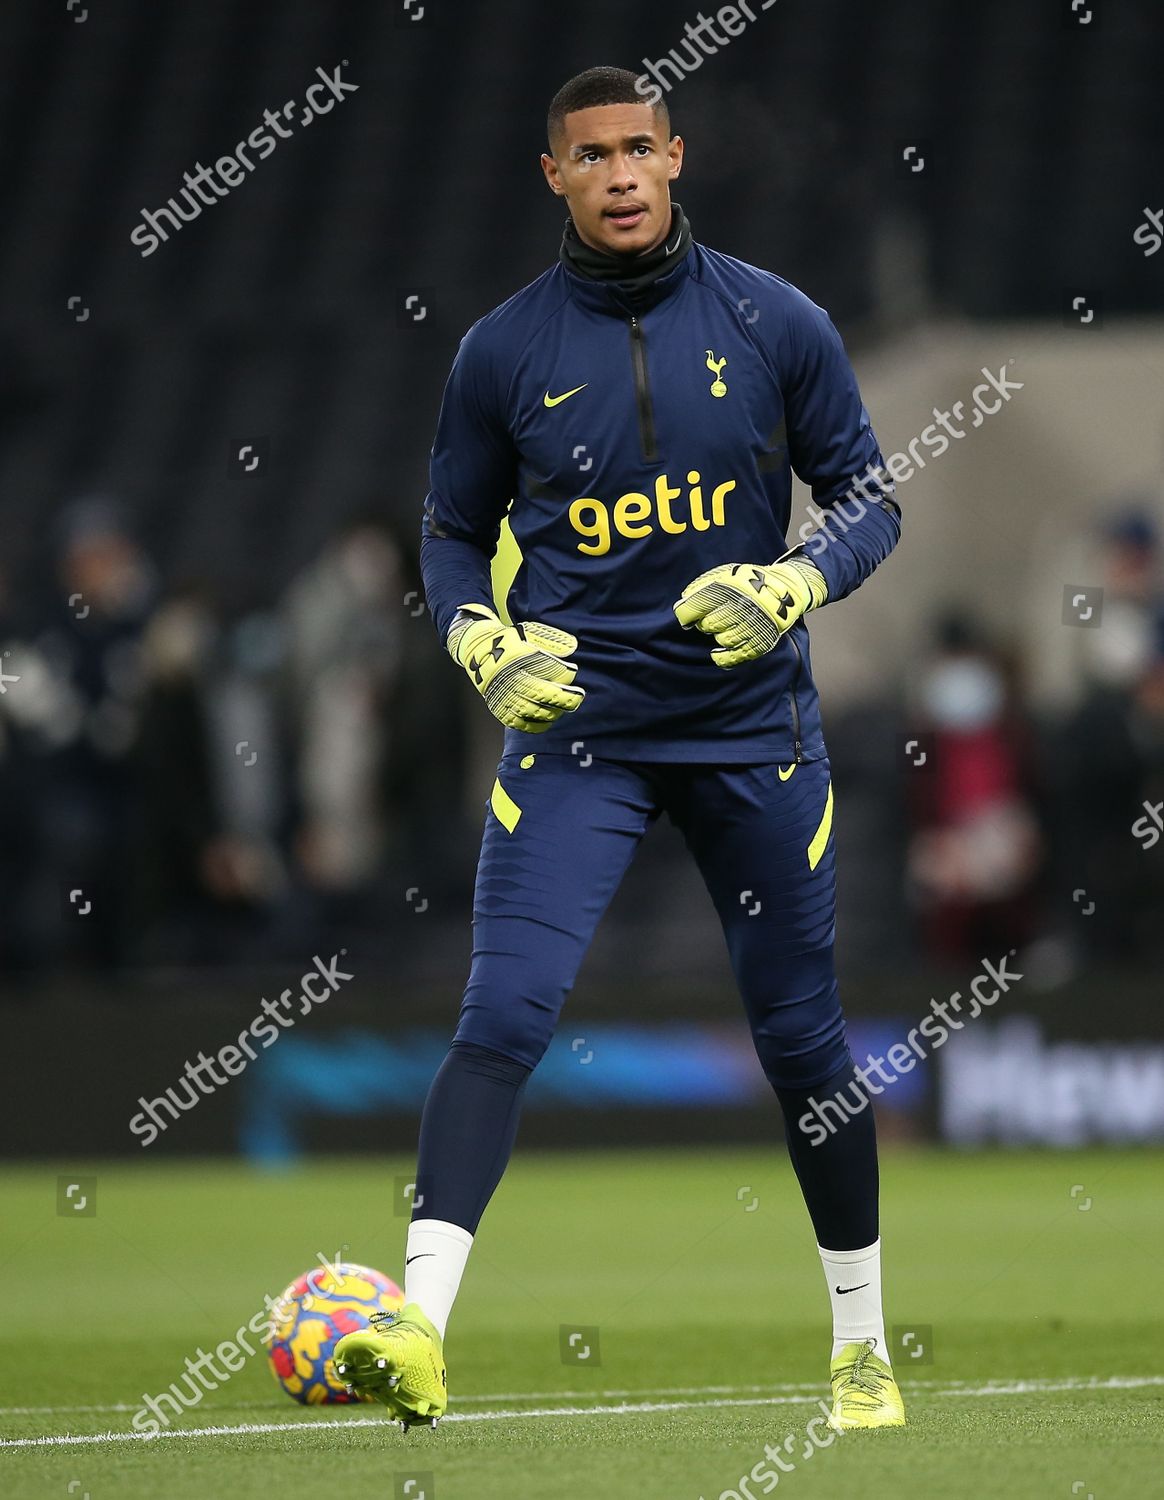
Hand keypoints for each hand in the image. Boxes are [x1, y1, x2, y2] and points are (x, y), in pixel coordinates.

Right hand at [447, 603, 584, 730]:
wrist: (478, 651)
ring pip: (534, 711)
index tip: (573, 672)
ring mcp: (505, 696)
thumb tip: (572, 648)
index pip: (548, 669)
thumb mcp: (529, 633)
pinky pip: (520, 723)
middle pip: (544, 693)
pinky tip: (547, 721)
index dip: (564, 673)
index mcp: (520, 658)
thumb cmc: (509, 642)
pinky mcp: (500, 708)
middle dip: (564, 698)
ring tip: (563, 708)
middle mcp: (512, 678)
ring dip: (553, 712)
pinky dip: (536, 725)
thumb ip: (551, 640)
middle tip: (577, 698)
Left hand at [673, 557, 827, 667]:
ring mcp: (752, 626)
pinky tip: (717, 654)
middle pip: (708, 625)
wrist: (787, 590)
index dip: (686, 612)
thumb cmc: (751, 583)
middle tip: (710, 619)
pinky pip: (735, 656)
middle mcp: (742, 607)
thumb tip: (683, 602)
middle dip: (705, 623)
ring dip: (718, 635)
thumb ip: (704, 585)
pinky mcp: (760, 642)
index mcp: (732, 588)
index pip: (698, 605)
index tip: (685, 616)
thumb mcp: (728, 574)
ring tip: (725, 627)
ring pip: (721, 640)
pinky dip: (723, 658)